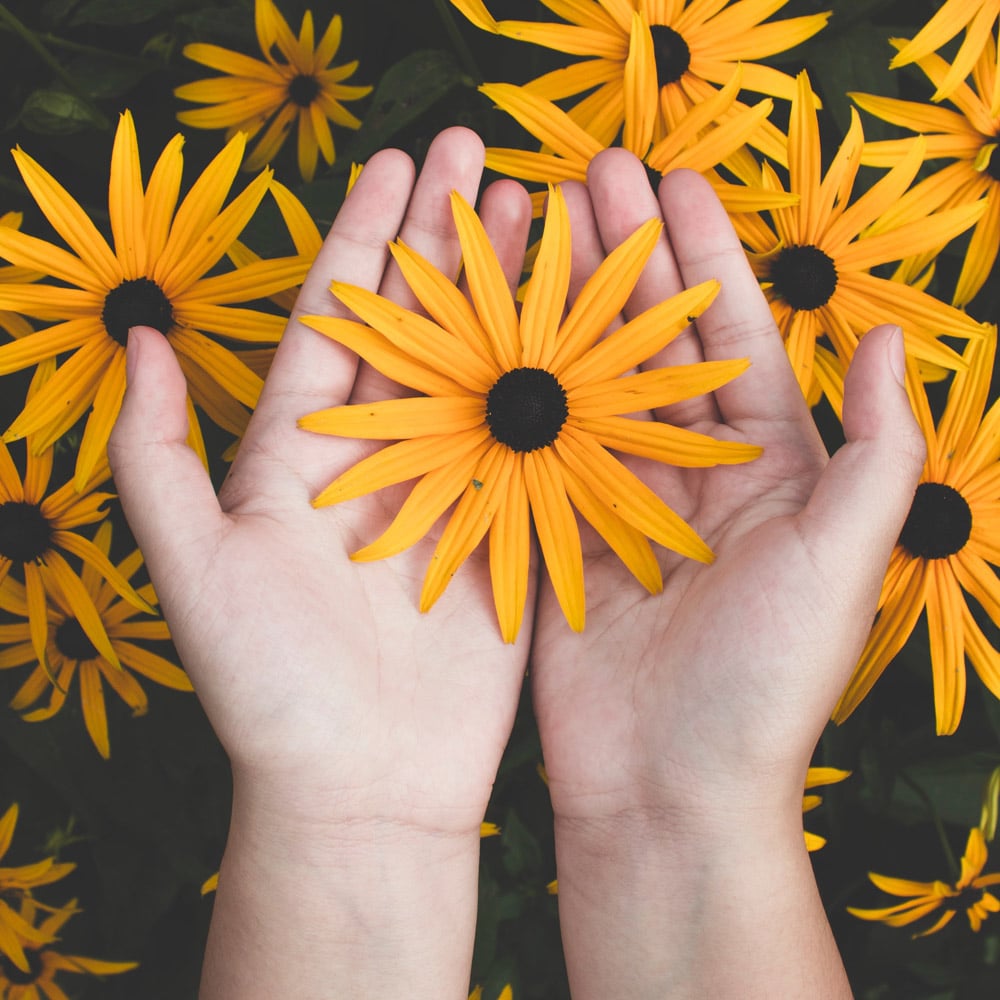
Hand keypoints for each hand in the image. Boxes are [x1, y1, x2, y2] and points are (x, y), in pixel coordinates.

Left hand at [108, 128, 532, 998]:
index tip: (398, 163)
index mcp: (305, 449)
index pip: (339, 317)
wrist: (361, 785)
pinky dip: (562, 380)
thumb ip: (158, 458)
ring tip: (541, 211)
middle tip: (483, 156)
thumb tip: (143, 341)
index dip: (366, 236)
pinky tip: (587, 322)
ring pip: (485, 366)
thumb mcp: (193, 568)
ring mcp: (451, 488)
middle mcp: (382, 455)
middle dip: (447, 237)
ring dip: (510, 290)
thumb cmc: (269, 688)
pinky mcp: (507, 531)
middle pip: (418, 324)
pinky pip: (535, 441)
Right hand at [528, 152, 925, 997]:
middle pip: (649, 341)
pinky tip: (484, 332)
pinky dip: (512, 389)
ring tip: (528, 229)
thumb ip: (875, 451)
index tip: (668, 181)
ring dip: (560, 306)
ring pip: (585, 381)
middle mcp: (688, 470)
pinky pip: (534, 447)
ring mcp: (616, 499)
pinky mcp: (556, 536)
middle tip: (581, 176)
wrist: (668, 790)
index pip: (732, 334)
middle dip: (619, 257)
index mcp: (765, 466)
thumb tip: (888, 337)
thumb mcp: (841, 561)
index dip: (703, 254)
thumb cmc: (765, 683)